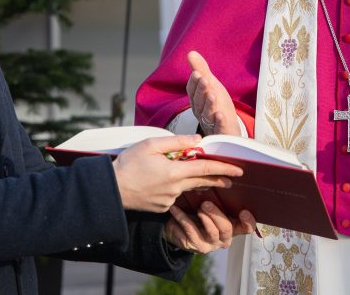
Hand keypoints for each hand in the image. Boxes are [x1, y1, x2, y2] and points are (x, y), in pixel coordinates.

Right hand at [112, 135, 242, 211]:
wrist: (111, 190)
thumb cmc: (128, 164)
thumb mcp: (151, 144)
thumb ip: (177, 142)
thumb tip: (198, 140)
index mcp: (175, 172)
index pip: (206, 168)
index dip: (224, 168)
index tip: (239, 170)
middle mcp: (175, 189)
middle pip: (202, 181)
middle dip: (218, 179)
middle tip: (232, 179)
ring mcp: (169, 201)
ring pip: (188, 188)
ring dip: (198, 183)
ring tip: (207, 179)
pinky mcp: (162, 208)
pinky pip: (174, 196)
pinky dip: (177, 188)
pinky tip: (168, 183)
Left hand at [164, 202, 256, 253]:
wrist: (178, 228)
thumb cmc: (198, 211)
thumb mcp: (211, 204)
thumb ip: (218, 196)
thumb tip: (222, 175)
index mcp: (233, 226)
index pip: (247, 227)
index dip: (248, 221)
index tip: (243, 211)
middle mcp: (224, 237)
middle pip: (226, 228)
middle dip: (217, 214)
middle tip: (206, 203)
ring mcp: (211, 244)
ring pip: (212, 232)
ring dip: (204, 218)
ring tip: (198, 207)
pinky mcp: (196, 246)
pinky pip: (191, 232)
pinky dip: (183, 218)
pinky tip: (176, 209)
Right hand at [187, 50, 239, 135]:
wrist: (225, 130)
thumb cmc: (216, 105)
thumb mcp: (210, 86)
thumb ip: (201, 70)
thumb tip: (190, 52)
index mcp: (197, 100)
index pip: (192, 91)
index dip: (195, 83)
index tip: (197, 73)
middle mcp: (201, 111)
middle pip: (199, 100)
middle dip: (202, 90)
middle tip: (205, 79)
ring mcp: (210, 122)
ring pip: (208, 113)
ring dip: (210, 103)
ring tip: (212, 94)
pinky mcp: (221, 131)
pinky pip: (219, 127)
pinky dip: (219, 121)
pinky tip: (220, 115)